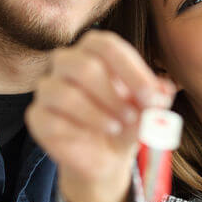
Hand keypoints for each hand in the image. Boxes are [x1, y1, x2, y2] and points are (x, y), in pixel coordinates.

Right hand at [26, 30, 174, 201]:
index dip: (132, 70)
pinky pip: (51, 121)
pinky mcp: (37, 117)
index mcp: (94, 50)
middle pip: (83, 66)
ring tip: (117, 127)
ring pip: (64, 93)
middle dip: (113, 94)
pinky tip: (94, 138)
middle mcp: (66, 62)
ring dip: (97, 114)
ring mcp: (48, 88)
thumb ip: (155, 98)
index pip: (107, 46)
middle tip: (134, 116)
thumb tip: (164, 91)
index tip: (152, 96)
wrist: (105, 154)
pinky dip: (78, 132)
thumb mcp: (147, 109)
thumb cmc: (126, 120)